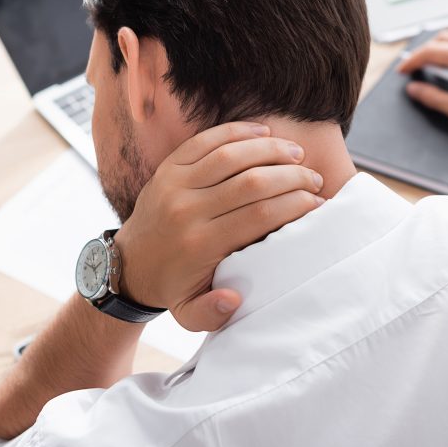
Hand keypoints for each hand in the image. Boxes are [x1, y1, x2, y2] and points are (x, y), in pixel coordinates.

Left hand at [114, 122, 323, 331]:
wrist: (129, 265)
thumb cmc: (173, 287)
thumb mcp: (189, 314)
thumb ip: (213, 314)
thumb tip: (234, 297)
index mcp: (200, 244)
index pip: (259, 215)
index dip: (295, 205)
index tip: (318, 204)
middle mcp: (187, 210)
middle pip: (251, 182)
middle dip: (292, 177)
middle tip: (314, 180)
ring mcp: (175, 184)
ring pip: (231, 155)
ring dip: (271, 150)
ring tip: (297, 154)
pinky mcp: (168, 167)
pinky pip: (206, 140)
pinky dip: (238, 132)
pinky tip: (264, 133)